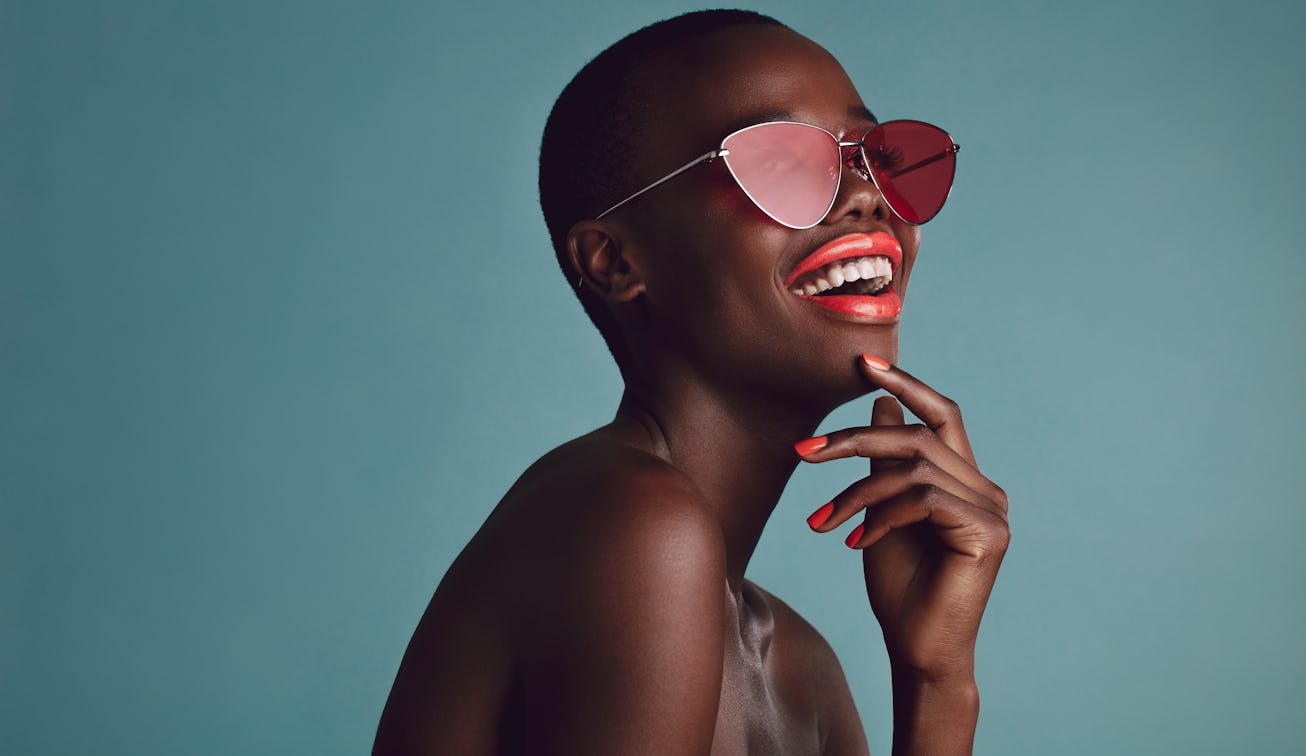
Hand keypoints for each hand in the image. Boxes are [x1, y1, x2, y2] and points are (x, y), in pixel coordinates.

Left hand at [797, 354, 1009, 680]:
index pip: (941, 414)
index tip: (863, 363)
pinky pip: (923, 499)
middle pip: (916, 436)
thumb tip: (882, 406)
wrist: (916, 650)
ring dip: (856, 492)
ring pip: (913, 468)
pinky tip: (857, 544)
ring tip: (823, 522)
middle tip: (802, 451)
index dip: (906, 383)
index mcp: (964, 479)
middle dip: (854, 439)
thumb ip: (885, 463)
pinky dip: (881, 517)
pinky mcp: (987, 532)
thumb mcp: (881, 511)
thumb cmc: (899, 586)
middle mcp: (986, 488)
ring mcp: (993, 510)